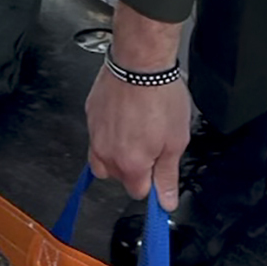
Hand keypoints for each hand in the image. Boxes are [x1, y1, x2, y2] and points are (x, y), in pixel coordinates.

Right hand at [85, 3, 190, 208]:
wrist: (140, 62)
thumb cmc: (160, 97)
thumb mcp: (176, 141)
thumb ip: (168, 176)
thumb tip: (166, 203)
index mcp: (130, 164)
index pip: (138, 192)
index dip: (152, 182)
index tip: (160, 170)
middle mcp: (107, 154)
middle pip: (118, 176)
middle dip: (135, 166)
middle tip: (152, 142)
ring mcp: (94, 134)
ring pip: (103, 158)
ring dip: (118, 152)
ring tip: (136, 131)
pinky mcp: (90, 116)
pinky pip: (98, 135)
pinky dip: (110, 132)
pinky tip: (127, 115)